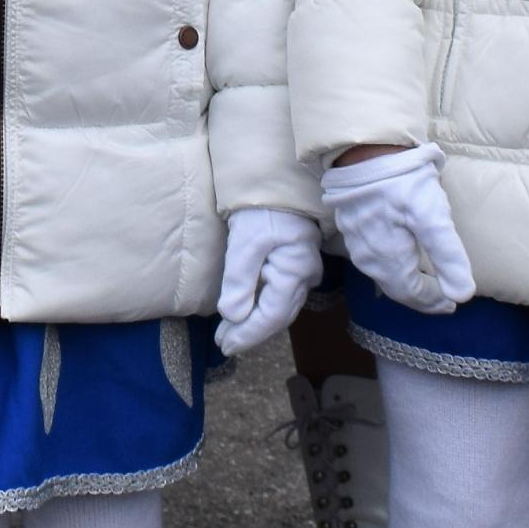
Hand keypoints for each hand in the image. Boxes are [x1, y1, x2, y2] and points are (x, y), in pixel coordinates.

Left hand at [213, 206, 322, 355]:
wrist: (276, 182)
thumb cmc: (261, 210)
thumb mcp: (245, 243)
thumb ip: (240, 280)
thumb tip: (233, 316)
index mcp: (295, 273)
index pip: (271, 317)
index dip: (248, 335)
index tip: (225, 345)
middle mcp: (305, 278)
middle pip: (278, 316)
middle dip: (250, 333)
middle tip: (224, 344)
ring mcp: (303, 272)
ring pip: (280, 309)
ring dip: (255, 323)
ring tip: (229, 333)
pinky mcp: (296, 266)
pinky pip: (281, 297)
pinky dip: (262, 309)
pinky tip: (246, 313)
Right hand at [322, 144, 475, 314]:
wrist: (363, 149)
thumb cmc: (402, 182)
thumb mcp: (432, 216)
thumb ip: (448, 256)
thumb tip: (463, 296)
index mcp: (387, 261)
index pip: (412, 294)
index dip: (434, 302)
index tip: (453, 303)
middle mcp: (367, 259)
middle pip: (396, 288)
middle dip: (421, 297)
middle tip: (442, 299)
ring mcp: (355, 242)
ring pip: (382, 274)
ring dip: (405, 283)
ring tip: (424, 283)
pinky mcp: (350, 225)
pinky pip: (373, 258)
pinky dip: (391, 266)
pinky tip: (399, 258)